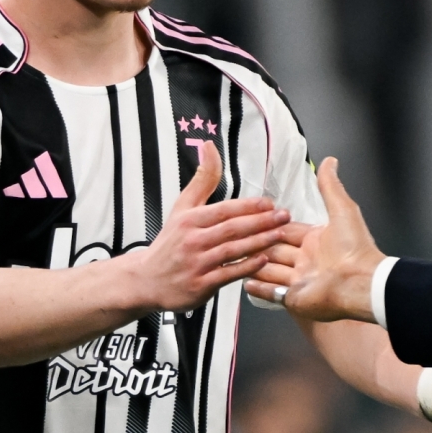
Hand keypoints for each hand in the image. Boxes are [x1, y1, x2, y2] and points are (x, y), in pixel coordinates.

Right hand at [127, 141, 290, 313]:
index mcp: (190, 220)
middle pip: (232, 229)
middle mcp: (193, 240)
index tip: (270, 203)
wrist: (147, 279)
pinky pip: (228, 274)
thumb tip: (209, 147)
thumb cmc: (170, 242)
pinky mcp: (200, 285)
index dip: (248, 206)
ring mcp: (196, 264)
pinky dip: (246, 267)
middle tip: (284, 216)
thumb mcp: (182, 208)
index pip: (223, 210)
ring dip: (259, 242)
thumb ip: (202, 180)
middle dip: (261, 222)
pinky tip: (264, 260)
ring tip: (280, 235)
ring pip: (232, 251)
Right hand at [246, 158, 384, 321]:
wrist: (360, 282)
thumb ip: (330, 186)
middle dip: (257, 244)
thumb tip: (330, 161)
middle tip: (236, 236)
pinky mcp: (293, 299)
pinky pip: (271, 293)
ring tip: (233, 258)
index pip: (286, 230)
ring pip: (269, 270)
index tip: (253, 217)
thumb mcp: (342, 210)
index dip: (271, 224)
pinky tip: (243, 281)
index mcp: (315, 241)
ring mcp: (298, 281)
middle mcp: (306, 261)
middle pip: (274, 250)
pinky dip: (258, 289)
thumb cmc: (355, 248)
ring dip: (253, 264)